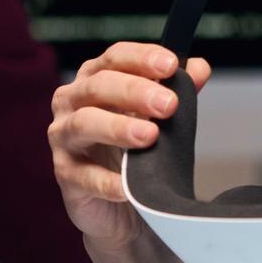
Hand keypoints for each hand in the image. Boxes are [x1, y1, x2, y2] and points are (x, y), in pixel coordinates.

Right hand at [48, 41, 210, 262]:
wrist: (123, 205)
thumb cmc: (136, 149)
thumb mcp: (160, 117)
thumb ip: (177, 91)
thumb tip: (197, 68)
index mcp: (96, 78)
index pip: (115, 58)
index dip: (141, 58)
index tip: (171, 65)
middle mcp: (72, 102)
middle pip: (98, 86)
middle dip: (134, 91)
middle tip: (169, 104)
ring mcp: (64, 137)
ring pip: (83, 123)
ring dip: (117, 127)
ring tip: (149, 136)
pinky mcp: (65, 174)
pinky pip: (82, 175)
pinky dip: (106, 180)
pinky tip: (127, 187)